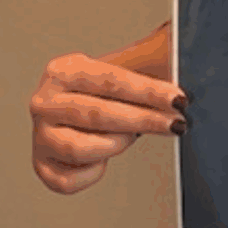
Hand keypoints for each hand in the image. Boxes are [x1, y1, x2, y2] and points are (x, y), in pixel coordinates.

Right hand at [31, 52, 188, 194]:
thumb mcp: (131, 64)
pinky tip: (105, 158)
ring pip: (81, 148)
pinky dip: (93, 173)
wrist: (81, 104)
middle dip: (144, 120)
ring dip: (116, 144)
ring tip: (132, 135)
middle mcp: (44, 101)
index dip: (148, 91)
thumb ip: (158, 56)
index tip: (178, 99)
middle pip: (98, 114)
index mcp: (62, 69)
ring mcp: (40, 134)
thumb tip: (187, 47)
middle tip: (176, 123)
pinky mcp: (41, 165)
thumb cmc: (110, 88)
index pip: (110, 80)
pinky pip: (68, 180)